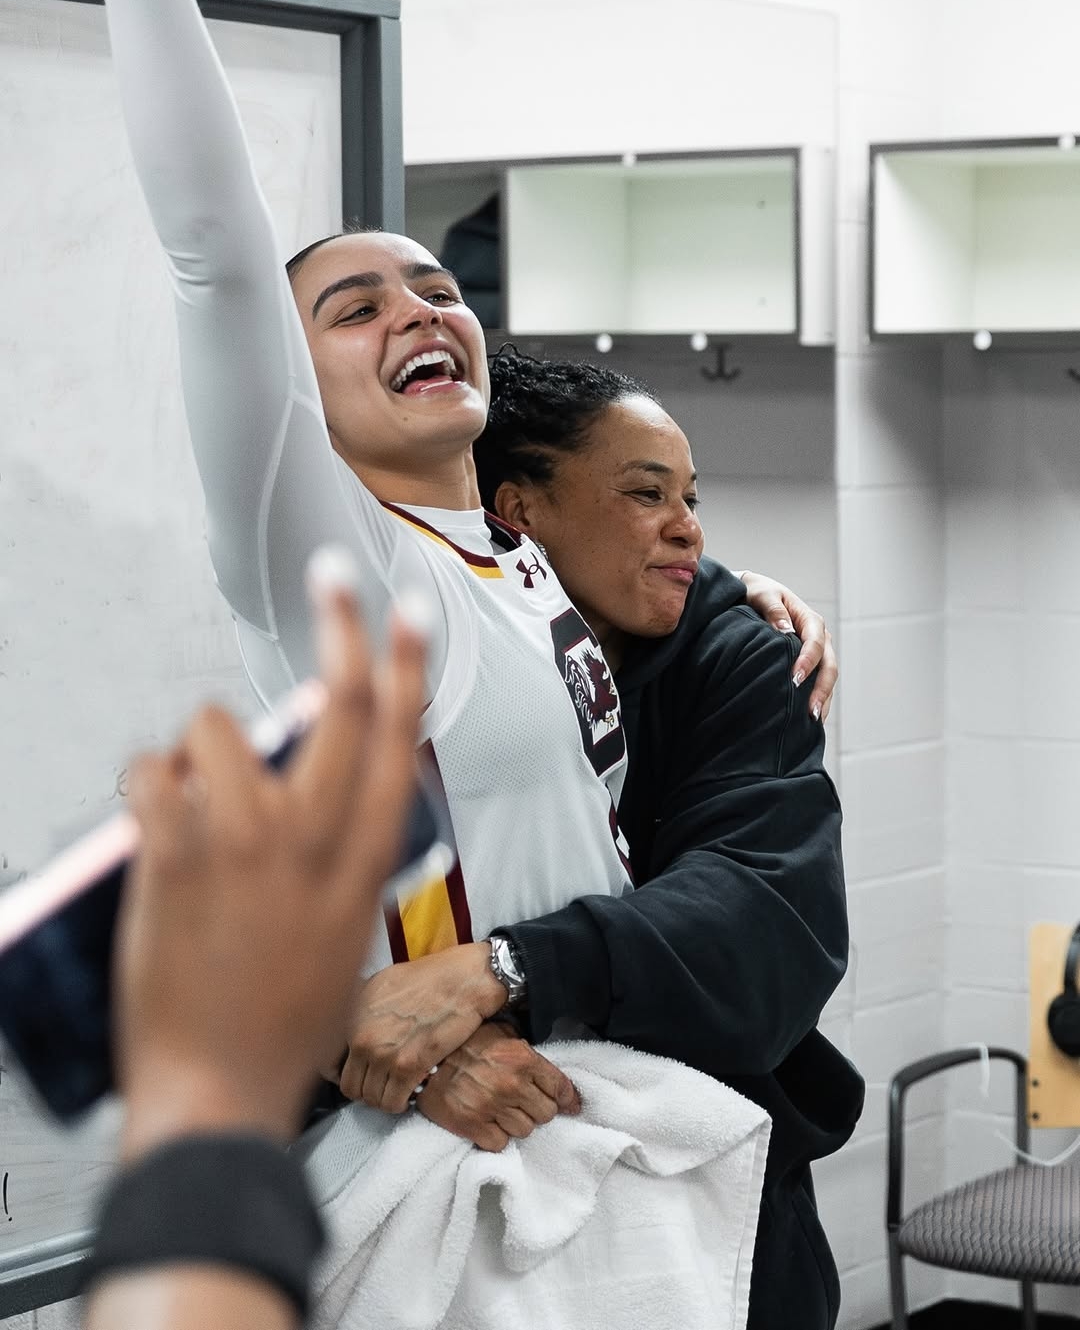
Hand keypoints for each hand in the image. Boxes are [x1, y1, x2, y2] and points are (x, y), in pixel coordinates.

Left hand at [115, 557, 427, 1159]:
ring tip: (188, 788)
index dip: (408, 665)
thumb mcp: (344, 935)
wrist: (217, 1092)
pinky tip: (147, 812)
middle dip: (341, 625)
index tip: (408, 613)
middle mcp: (311, 839)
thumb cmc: (282, 1027)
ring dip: (198, 741)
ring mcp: (242, 843)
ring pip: (217, 726)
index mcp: (362, 862)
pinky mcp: (172, 856)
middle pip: (337, 705)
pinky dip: (144, 779)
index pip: (398, 740)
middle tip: (332, 577)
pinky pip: (151, 772)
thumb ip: (336, 860)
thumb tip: (310, 795)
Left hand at [333, 942, 506, 1112]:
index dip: (340, 1075)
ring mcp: (383, 1054)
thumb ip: (360, 1010)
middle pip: (350, 1087)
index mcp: (351, 1016)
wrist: (461, 980)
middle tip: (382, 1083)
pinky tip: (409, 1093)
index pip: (328, 1063)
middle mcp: (361, 1037)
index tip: (355, 1075)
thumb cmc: (427, 977)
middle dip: (366, 1089)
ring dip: (384, 1098)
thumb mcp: (380, 983)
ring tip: (397, 1088)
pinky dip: (400, 1103)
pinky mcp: (408, 1067)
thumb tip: (352, 1030)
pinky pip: (393, 1102)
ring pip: (371, 1098)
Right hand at [417, 1022, 579, 1151]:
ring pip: (526, 1130)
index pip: (560, 1086)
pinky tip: (488, 1122)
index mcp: (522, 1058)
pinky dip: (497, 1136)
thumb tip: (546, 1069)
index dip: (567, 1098)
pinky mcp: (473, 1126)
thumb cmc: (462, 1043)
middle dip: (538, 1108)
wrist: (423, 1060)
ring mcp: (492, 1107)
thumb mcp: (499, 1032)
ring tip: (503, 1111)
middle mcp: (512, 1084)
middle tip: (525, 1102)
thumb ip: (523, 1048)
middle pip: (546, 1113)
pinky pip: (500, 1144)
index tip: (570, 1105)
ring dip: (517, 1122)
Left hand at [738, 569, 836, 720]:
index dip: (809, 661)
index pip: (816, 643)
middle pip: (829, 666)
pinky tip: (807, 720)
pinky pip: (817, 683)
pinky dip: (815, 700)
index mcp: (809, 619)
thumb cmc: (757, 593)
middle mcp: (818, 637)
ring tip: (812, 722)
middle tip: (809, 712)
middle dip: (822, 689)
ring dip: (822, 700)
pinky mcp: (808, 664)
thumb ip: (774, 610)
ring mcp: (816, 653)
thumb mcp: (763, 594)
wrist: (753, 594)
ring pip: (827, 678)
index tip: (796, 679)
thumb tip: (786, 631)